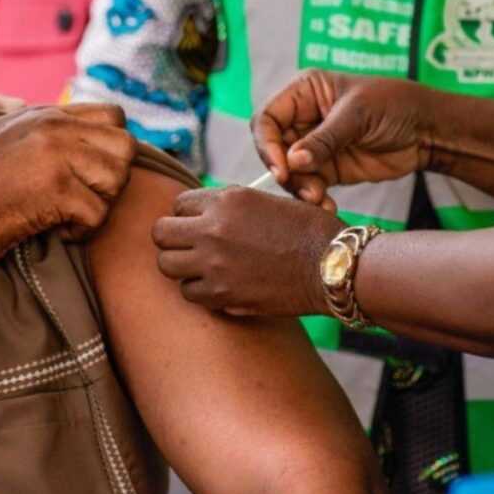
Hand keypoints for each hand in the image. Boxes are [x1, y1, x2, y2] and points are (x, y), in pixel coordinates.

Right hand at [0, 103, 137, 263]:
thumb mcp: (5, 140)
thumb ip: (43, 133)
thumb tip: (82, 139)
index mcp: (45, 114)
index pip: (114, 115)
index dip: (112, 149)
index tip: (92, 175)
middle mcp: (54, 126)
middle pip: (126, 145)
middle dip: (113, 179)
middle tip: (85, 199)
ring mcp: (56, 154)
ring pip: (118, 178)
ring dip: (99, 205)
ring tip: (70, 216)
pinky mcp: (56, 188)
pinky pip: (99, 213)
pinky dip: (83, 231)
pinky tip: (59, 232)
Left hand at [152, 186, 345, 316]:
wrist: (333, 266)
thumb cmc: (308, 231)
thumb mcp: (265, 201)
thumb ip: (229, 206)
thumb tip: (203, 215)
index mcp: (226, 199)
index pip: (178, 204)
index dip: (187, 215)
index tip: (198, 225)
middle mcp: (212, 228)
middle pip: (160, 233)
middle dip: (172, 239)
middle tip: (189, 246)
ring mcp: (213, 263)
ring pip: (166, 265)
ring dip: (180, 266)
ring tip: (200, 267)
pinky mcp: (221, 293)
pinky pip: (188, 292)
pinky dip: (199, 290)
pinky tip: (217, 286)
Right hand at [252, 71, 433, 206]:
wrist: (427, 129)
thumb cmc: (393, 104)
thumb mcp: (357, 114)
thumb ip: (324, 139)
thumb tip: (292, 161)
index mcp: (303, 93)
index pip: (267, 119)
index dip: (268, 144)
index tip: (282, 168)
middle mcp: (303, 119)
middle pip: (274, 149)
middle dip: (286, 172)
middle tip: (305, 189)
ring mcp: (314, 146)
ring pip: (290, 173)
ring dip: (301, 189)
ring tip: (320, 200)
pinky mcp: (329, 170)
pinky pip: (310, 187)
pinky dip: (315, 199)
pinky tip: (328, 206)